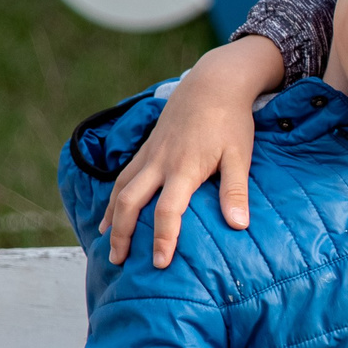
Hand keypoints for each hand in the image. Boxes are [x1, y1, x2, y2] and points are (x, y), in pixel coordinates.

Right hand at [101, 36, 284, 267]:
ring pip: (120, 189)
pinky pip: (123, 176)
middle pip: (130, 202)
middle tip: (118, 260)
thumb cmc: (230, 121)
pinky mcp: (147, 148)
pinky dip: (113, 197)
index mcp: (184, 168)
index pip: (168, 211)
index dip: (163, 238)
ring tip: (107, 242)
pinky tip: (110, 212)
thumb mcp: (240, 155)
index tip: (160, 263)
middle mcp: (160, 163)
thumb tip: (238, 225)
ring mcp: (149, 154)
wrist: (213, 84)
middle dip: (122, 234)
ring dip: (112, 217)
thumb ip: (235, 191)